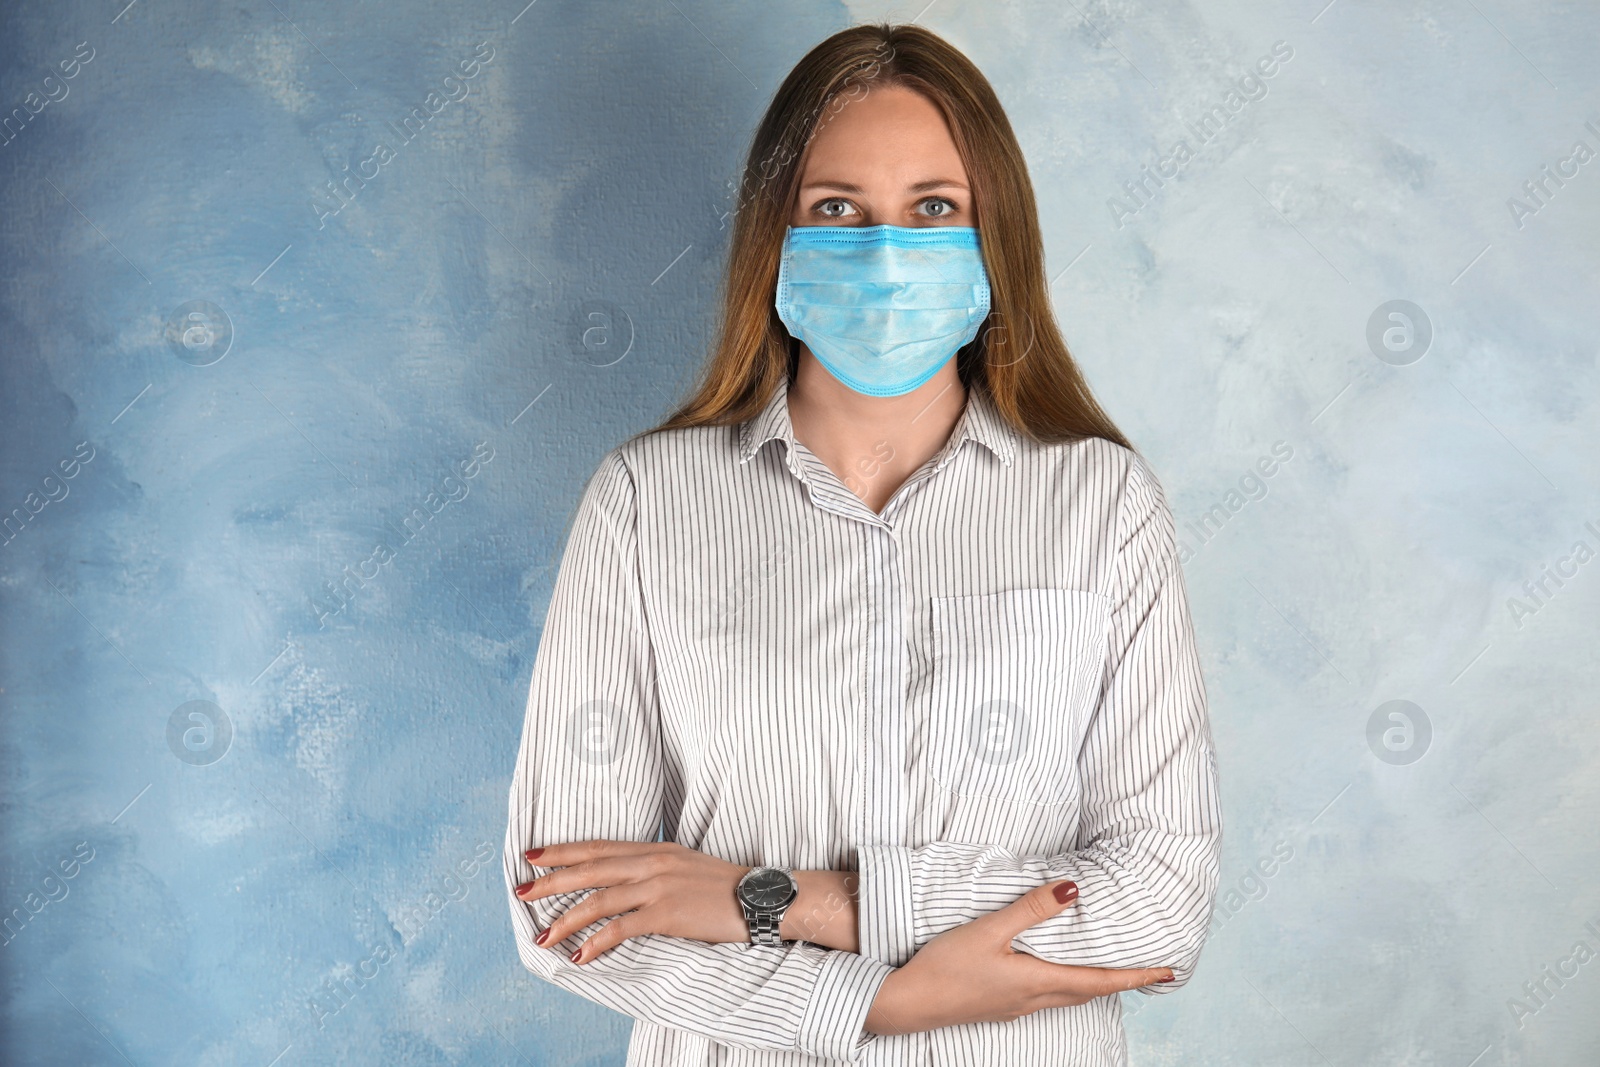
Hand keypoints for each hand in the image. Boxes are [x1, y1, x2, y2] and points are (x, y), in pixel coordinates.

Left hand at [514, 840, 749, 963]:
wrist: (762, 898)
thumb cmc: (726, 888)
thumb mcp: (686, 867)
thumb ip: (655, 870)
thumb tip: (628, 883)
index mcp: (654, 849)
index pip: (598, 847)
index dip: (563, 851)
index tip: (533, 855)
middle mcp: (652, 863)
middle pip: (589, 869)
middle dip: (551, 881)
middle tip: (520, 891)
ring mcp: (659, 886)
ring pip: (599, 899)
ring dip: (566, 919)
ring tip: (542, 936)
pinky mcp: (668, 913)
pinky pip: (622, 928)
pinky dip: (597, 942)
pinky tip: (580, 956)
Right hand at [864, 881, 1174, 1035]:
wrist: (907, 1003)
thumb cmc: (945, 967)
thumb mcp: (988, 930)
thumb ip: (1030, 909)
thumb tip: (1074, 891)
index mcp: (1037, 982)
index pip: (1100, 979)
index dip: (1135, 975)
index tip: (1167, 970)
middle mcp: (1033, 999)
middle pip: (1090, 990)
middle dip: (1122, 979)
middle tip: (1150, 969)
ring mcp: (1017, 1006)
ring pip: (1070, 995)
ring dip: (1096, 982)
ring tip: (1114, 969)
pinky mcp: (1002, 1004)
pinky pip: (1048, 994)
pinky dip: (1069, 983)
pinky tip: (1059, 973)